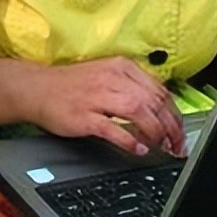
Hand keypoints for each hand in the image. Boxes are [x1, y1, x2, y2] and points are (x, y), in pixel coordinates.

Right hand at [27, 57, 185, 157]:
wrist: (36, 88)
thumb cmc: (72, 85)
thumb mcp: (107, 76)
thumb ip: (132, 88)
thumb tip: (160, 110)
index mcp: (122, 67)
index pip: (160, 91)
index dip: (175, 114)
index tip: (180, 131)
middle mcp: (113, 78)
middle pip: (155, 102)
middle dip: (171, 127)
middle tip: (176, 145)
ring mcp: (98, 96)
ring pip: (139, 112)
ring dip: (156, 132)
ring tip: (162, 146)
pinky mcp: (84, 116)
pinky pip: (113, 129)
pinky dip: (130, 140)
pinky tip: (139, 149)